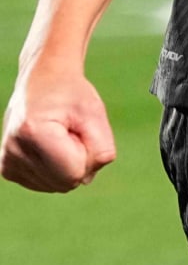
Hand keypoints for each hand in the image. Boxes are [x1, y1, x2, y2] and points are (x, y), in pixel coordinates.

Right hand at [1, 64, 115, 192]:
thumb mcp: (95, 113)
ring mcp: (7, 164)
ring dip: (66, 163)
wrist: (42, 79)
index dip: (88, 153)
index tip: (80, 128)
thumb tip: (86, 180)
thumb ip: (101, 148)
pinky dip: (55, 167)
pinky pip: (46, 183)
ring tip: (59, 135)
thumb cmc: (71, 94)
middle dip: (78, 159)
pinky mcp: (7, 169)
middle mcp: (14, 152)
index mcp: (33, 133)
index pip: (75, 173)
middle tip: (71, 130)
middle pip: (65, 183)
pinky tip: (49, 144)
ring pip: (56, 185)